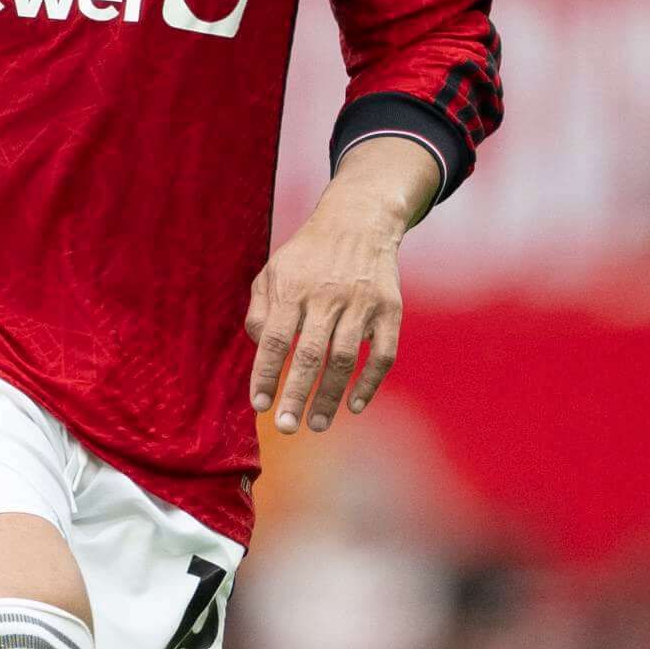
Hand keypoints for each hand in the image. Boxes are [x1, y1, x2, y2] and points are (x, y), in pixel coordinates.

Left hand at [246, 138, 434, 431]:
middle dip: (297, 394)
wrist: (358, 221)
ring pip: (346, 358)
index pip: (275, 338)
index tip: (259, 405)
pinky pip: (383, 353)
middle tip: (286, 427)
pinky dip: (370, 382)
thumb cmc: (307, 256)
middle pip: (311, 353)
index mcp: (293, 287)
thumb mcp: (273, 270)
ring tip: (317, 424)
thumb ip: (259, 309)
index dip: (266, 374)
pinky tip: (355, 405)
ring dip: (331, 395)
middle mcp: (328, 295)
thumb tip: (260, 348)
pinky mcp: (389, 309)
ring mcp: (362, 302)